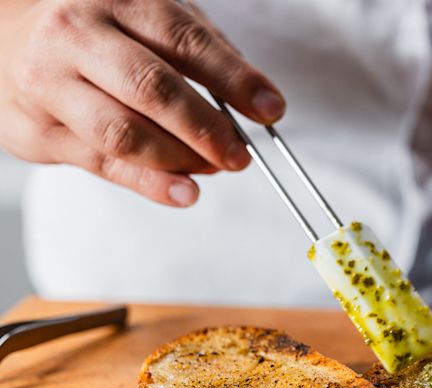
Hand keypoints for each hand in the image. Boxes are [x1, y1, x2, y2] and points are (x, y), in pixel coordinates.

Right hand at [0, 0, 284, 206]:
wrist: (3, 34)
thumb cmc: (93, 28)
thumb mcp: (145, 16)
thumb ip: (198, 51)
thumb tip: (252, 100)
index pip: (186, 41)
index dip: (235, 80)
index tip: (271, 110)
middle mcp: (75, 36)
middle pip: (154, 89)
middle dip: (208, 129)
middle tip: (241, 154)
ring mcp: (49, 84)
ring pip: (125, 133)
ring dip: (181, 161)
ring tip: (216, 170)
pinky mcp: (36, 129)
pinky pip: (102, 164)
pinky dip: (151, 184)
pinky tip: (185, 192)